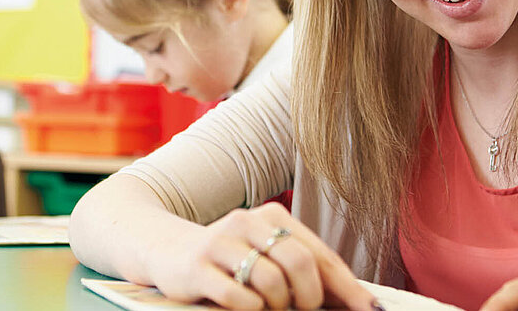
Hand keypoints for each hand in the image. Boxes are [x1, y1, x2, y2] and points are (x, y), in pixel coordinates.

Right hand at [147, 202, 377, 309]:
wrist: (164, 250)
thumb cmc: (228, 261)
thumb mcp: (264, 255)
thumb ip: (302, 269)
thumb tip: (353, 300)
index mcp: (272, 217)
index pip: (320, 254)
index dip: (347, 286)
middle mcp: (248, 222)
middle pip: (299, 262)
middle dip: (309, 297)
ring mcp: (221, 242)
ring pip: (271, 282)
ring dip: (277, 306)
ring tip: (269, 308)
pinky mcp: (199, 267)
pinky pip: (239, 297)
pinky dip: (248, 309)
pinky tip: (242, 305)